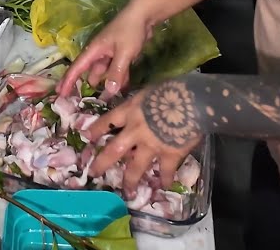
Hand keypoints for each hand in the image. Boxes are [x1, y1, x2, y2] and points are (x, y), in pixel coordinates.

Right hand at [59, 4, 153, 95]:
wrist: (144, 15)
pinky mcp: (120, 55)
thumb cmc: (129, 30)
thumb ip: (116, 72)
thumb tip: (109, 92)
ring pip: (104, 73)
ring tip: (104, 101)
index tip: (59, 94)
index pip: (76, 68)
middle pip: (89, 72)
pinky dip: (118, 79)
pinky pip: (116, 70)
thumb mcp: (123, 52)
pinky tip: (122, 90)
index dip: (68, 81)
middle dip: (84, 86)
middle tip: (79, 102)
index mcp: (94, 50)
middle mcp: (99, 53)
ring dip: (105, 85)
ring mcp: (110, 54)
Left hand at [87, 81, 202, 194]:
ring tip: (128, 192)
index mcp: (130, 111)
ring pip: (135, 167)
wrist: (192, 100)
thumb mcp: (150, 90)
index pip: (108, 121)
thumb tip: (142, 104)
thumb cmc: (172, 88)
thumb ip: (142, 102)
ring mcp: (151, 145)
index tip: (86, 136)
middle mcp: (135, 131)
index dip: (96, 129)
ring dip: (130, 181)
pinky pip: (165, 171)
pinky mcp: (169, 154)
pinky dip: (165, 179)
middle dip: (102, 163)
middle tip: (93, 173)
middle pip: (114, 151)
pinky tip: (164, 186)